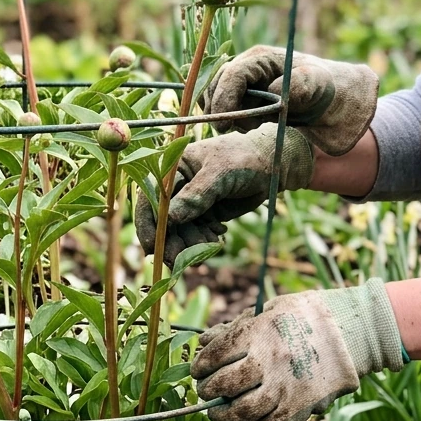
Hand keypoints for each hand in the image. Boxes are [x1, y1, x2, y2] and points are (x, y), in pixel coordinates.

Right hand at [135, 123, 313, 264]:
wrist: (272, 165)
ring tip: (210, 244)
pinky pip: (195, 236)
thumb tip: (169, 219)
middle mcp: (176, 187)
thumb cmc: (245, 158)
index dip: (148, 224)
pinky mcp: (203, 215)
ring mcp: (189, 203)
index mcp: (172, 169)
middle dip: (170, 242)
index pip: (151, 198)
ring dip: (190, 245)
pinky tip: (217, 238)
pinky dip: (203, 244)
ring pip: (179, 232)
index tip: (153, 247)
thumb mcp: (220, 172)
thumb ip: (195, 195)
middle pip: (163, 221)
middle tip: (178, 262)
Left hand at [191, 279, 405, 420]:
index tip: (198, 370)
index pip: (216, 354)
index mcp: (260, 332)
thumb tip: (203, 342)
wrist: (351, 334)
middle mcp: (271, 361)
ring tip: (217, 412)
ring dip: (224, 415)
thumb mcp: (269, 311)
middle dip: (207, 390)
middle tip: (204, 391)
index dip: (201, 365)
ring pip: (243, 411)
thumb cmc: (305, 318)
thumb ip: (235, 328)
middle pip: (225, 384)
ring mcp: (286, 387)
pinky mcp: (300, 407)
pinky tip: (244, 420)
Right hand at [203, 45, 378, 155]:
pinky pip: (222, 112)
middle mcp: (245, 68)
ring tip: (251, 128)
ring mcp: (241, 85)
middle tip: (236, 130)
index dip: (223, 98)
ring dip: (226, 117)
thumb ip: (300, 84)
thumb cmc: (326, 90)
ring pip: (214, 100)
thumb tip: (273, 90)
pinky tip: (250, 129)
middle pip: (215, 86)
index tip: (226, 124)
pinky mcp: (240, 101)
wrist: (331, 104)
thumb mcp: (318, 85)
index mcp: (261, 58)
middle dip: (222, 110)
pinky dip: (230, 123)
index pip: (231, 75)